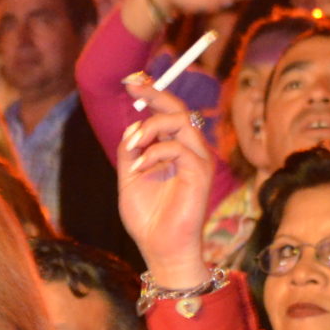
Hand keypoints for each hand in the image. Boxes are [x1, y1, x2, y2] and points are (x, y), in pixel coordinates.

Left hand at [118, 80, 213, 290]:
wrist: (160, 248)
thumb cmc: (148, 218)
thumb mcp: (129, 178)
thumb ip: (130, 153)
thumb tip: (131, 126)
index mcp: (174, 150)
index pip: (166, 114)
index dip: (152, 94)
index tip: (131, 81)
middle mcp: (190, 151)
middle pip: (178, 109)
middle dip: (155, 93)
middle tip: (132, 85)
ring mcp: (198, 160)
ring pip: (180, 122)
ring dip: (150, 128)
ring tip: (131, 148)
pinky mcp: (200, 173)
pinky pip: (178, 148)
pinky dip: (154, 153)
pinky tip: (140, 168)